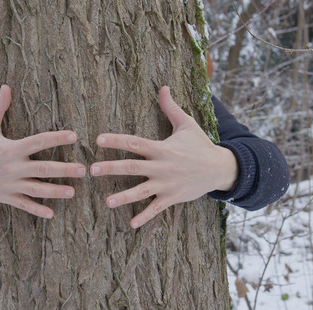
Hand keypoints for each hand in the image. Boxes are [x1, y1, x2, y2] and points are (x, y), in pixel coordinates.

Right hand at [0, 85, 85, 218]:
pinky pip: (24, 204)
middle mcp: (12, 168)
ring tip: (73, 191)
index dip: (57, 138)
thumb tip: (6, 86)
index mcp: (10, 149)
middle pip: (43, 169)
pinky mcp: (5, 197)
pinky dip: (37, 210)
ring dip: (56, 191)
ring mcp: (9, 184)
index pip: (38, 142)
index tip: (74, 136)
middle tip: (82, 170)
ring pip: (37, 189)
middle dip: (64, 170)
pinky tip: (52, 214)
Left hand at [90, 86, 237, 228]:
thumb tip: (163, 86)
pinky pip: (156, 209)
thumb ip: (171, 107)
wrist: (220, 168)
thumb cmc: (200, 145)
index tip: (98, 139)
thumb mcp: (187, 124)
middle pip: (132, 167)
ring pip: (141, 191)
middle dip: (111, 168)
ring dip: (124, 197)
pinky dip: (145, 217)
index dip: (116, 140)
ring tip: (107, 203)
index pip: (134, 142)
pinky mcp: (172, 198)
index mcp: (161, 148)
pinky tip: (131, 225)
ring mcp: (166, 184)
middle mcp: (162, 166)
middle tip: (92, 170)